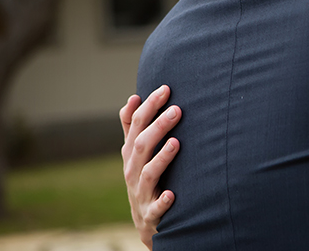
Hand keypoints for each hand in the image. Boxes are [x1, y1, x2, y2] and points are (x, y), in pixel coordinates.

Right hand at [120, 85, 180, 249]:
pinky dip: (162, 201)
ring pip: (148, 173)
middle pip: (142, 145)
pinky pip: (155, 208)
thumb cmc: (144, 176)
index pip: (135, 125)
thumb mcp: (135, 152)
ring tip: (176, 143)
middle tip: (178, 110)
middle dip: (158, 126)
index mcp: (130, 152)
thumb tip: (134, 96)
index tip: (165, 89)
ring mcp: (141, 192)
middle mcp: (132, 170)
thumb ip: (133, 126)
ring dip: (162, 158)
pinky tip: (172, 194)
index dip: (148, 107)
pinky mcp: (151, 213)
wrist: (146, 219)